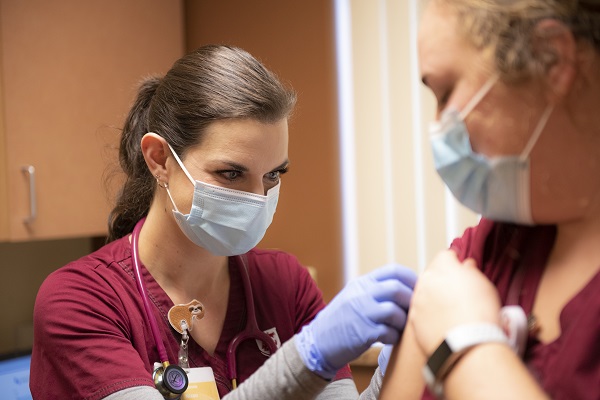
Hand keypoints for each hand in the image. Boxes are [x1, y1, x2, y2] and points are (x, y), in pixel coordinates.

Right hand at [295, 264, 416, 378]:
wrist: (318, 341)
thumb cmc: (342, 320)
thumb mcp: (354, 296)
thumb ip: (376, 290)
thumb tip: (407, 289)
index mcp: (362, 283)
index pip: (393, 270)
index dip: (411, 278)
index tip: (418, 289)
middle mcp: (361, 294)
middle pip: (396, 289)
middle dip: (410, 300)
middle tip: (413, 311)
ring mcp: (361, 313)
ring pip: (394, 311)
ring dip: (403, 321)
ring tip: (401, 327)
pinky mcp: (362, 333)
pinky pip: (389, 333)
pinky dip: (395, 337)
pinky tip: (391, 339)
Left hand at [409, 250, 500, 355]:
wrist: (468, 345)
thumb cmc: (481, 314)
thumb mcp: (484, 284)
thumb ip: (471, 270)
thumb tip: (466, 266)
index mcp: (443, 267)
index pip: (445, 256)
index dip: (454, 262)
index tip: (460, 269)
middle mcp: (425, 280)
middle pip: (432, 274)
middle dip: (442, 280)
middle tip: (457, 293)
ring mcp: (417, 300)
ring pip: (424, 293)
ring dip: (433, 298)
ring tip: (451, 311)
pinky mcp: (413, 319)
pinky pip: (420, 312)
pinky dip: (428, 315)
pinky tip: (442, 323)